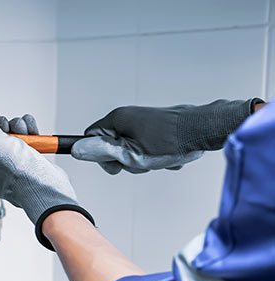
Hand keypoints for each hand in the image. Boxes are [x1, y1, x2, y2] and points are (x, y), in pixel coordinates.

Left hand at [0, 110, 92, 249]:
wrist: (47, 187)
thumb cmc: (18, 175)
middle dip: (0, 126)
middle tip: (6, 132)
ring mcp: (8, 163)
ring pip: (8, 133)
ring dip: (17, 127)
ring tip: (23, 135)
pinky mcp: (25, 159)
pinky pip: (23, 136)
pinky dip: (29, 131)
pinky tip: (33, 133)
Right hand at [71, 99, 261, 174]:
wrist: (204, 130)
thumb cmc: (173, 140)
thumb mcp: (131, 154)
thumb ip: (102, 153)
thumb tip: (77, 149)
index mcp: (117, 119)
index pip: (91, 138)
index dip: (100, 156)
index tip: (116, 164)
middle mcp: (128, 116)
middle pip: (111, 145)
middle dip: (126, 160)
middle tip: (142, 162)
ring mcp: (142, 120)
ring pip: (130, 148)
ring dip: (143, 159)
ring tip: (159, 159)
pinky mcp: (155, 126)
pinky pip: (146, 145)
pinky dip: (155, 154)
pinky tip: (168, 155)